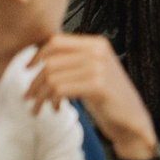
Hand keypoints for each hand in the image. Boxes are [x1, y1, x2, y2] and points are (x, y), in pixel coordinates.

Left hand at [22, 35, 157, 159]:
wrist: (132, 118)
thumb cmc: (108, 97)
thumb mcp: (91, 71)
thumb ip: (72, 59)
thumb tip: (37, 53)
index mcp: (97, 43)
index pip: (56, 41)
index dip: (37, 55)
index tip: (27, 69)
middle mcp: (98, 52)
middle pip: (50, 61)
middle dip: (34, 81)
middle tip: (30, 96)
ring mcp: (99, 68)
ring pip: (52, 77)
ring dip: (40, 95)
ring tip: (39, 106)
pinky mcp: (98, 86)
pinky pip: (60, 89)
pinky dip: (52, 101)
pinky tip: (56, 109)